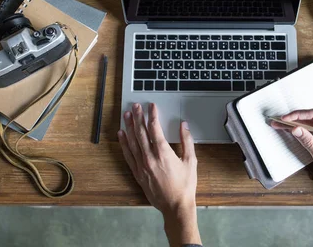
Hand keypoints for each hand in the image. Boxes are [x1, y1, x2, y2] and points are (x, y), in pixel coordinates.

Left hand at [118, 103, 200, 245]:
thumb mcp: (191, 161)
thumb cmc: (185, 185)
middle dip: (138, 117)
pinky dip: (124, 143)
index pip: (155, 128)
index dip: (152, 115)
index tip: (152, 106)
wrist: (175, 206)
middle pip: (141, 132)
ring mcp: (142, 166)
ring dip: (129, 127)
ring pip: (132, 142)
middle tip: (136, 106)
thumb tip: (184, 125)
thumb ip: (187, 141)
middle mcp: (150, 158)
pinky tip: (122, 134)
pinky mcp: (138, 173)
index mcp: (163, 153)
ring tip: (127, 115)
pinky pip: (128, 155)